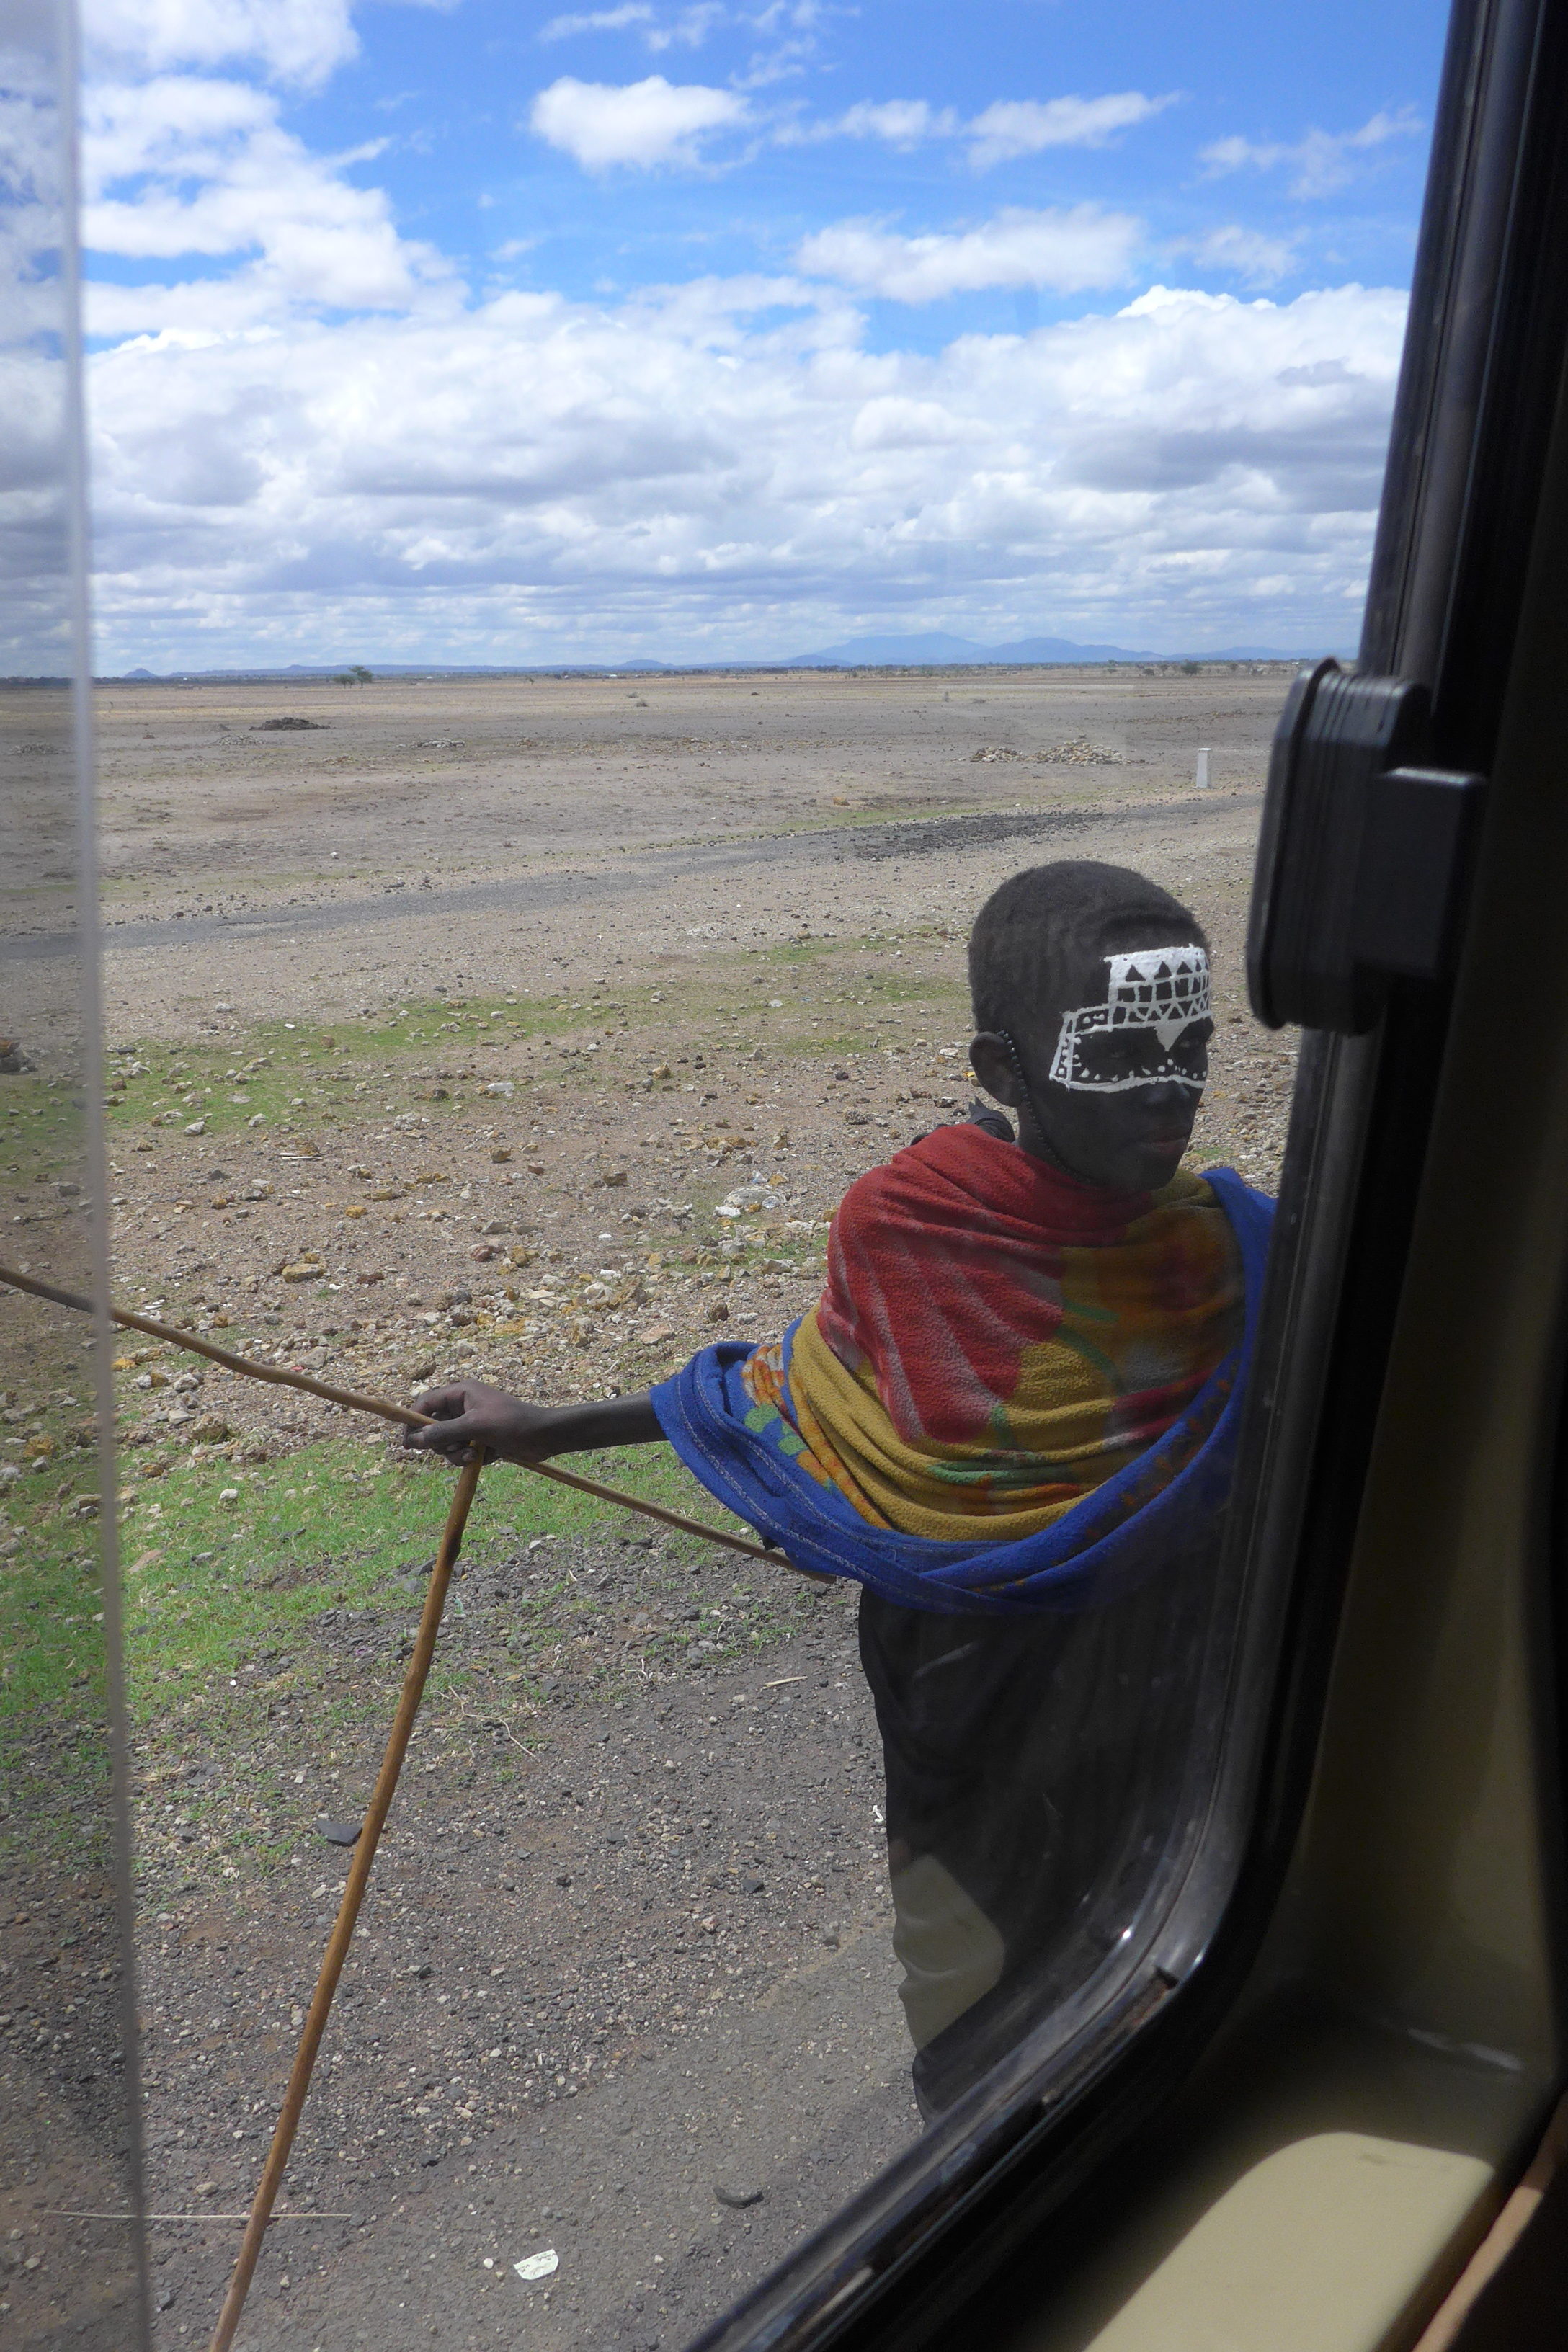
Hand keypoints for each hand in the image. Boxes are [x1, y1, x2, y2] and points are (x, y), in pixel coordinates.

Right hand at [402, 1381, 561, 1466]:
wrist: (544, 1436)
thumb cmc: (512, 1423)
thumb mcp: (474, 1427)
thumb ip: (443, 1432)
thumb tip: (414, 1440)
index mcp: (461, 1393)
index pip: (426, 1403)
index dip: (414, 1422)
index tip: (407, 1444)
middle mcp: (464, 1406)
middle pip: (434, 1427)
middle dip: (443, 1443)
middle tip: (457, 1448)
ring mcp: (472, 1424)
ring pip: (448, 1444)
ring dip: (457, 1454)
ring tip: (475, 1455)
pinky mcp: (481, 1439)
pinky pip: (462, 1452)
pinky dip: (471, 1457)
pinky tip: (488, 1456)